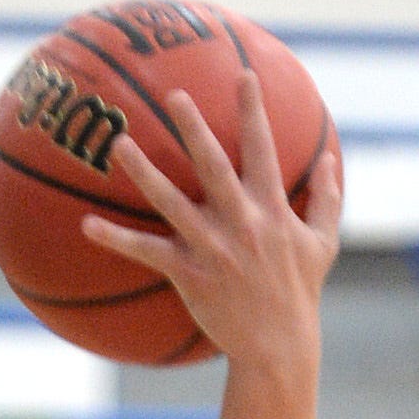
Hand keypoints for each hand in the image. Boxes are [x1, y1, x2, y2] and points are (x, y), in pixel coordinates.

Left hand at [83, 71, 338, 369]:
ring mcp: (211, 246)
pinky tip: (87, 225)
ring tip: (119, 144)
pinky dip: (116, 239)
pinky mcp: (188, 274)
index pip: (263, 148)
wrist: (277, 345)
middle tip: (173, 94)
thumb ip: (327, 198)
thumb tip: (331, 161)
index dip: (253, 110)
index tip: (243, 74)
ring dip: (144, 171)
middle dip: (194, 127)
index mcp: (272, 208)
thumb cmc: (299, 293)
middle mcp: (240, 221)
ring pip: (171, 201)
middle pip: (213, 164)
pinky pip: (145, 252)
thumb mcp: (324, 243)